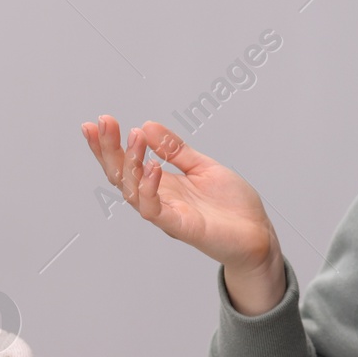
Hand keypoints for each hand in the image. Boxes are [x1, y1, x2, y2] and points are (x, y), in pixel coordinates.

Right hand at [79, 115, 282, 281]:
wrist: (258, 235)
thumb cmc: (232, 206)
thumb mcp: (204, 167)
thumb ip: (176, 150)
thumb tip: (147, 126)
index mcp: (162, 185)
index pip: (127, 164)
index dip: (109, 145)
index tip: (99, 122)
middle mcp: (159, 200)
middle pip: (120, 176)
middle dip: (108, 149)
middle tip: (103, 123)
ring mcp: (167, 214)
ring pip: (132, 191)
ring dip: (130, 162)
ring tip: (134, 137)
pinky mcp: (180, 227)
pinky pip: (154, 210)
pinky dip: (149, 188)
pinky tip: (152, 166)